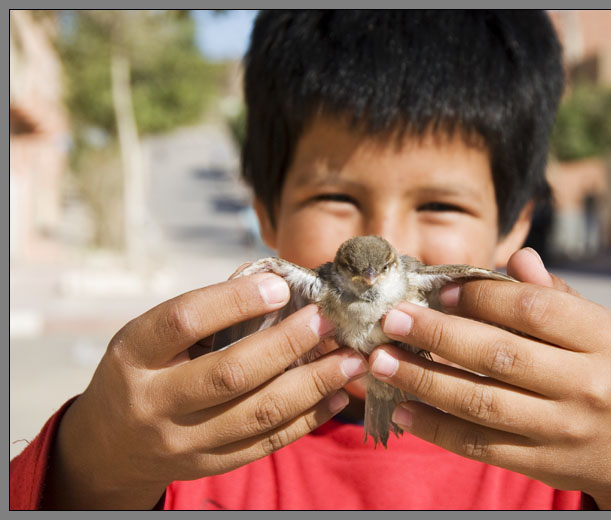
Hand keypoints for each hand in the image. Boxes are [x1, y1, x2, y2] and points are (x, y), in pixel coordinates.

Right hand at [43, 272, 366, 509]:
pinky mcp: (210, 465)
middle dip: (288, 343)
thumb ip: (203, 316)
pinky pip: (267, 443)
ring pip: (258, 413)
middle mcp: (154, 402)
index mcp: (133, 356)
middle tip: (329, 321)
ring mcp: (183, 441)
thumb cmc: (141, 372)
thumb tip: (276, 284)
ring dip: (313, 383)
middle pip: (230, 373)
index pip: (182, 322)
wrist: (110, 446)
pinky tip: (336, 395)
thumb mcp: (148, 337)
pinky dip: (308, 418)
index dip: (234, 301)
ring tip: (351, 359)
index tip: (281, 286)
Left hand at [371, 248, 610, 509]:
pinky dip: (436, 428)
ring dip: (423, 381)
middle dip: (437, 335)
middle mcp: (587, 384)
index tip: (439, 289)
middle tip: (393, 320)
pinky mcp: (542, 463)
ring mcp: (563, 429)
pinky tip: (404, 409)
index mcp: (604, 338)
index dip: (480, 296)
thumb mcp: (601, 327)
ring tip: (382, 362)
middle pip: (498, 356)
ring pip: (481, 402)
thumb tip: (515, 257)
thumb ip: (554, 295)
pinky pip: (480, 445)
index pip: (532, 309)